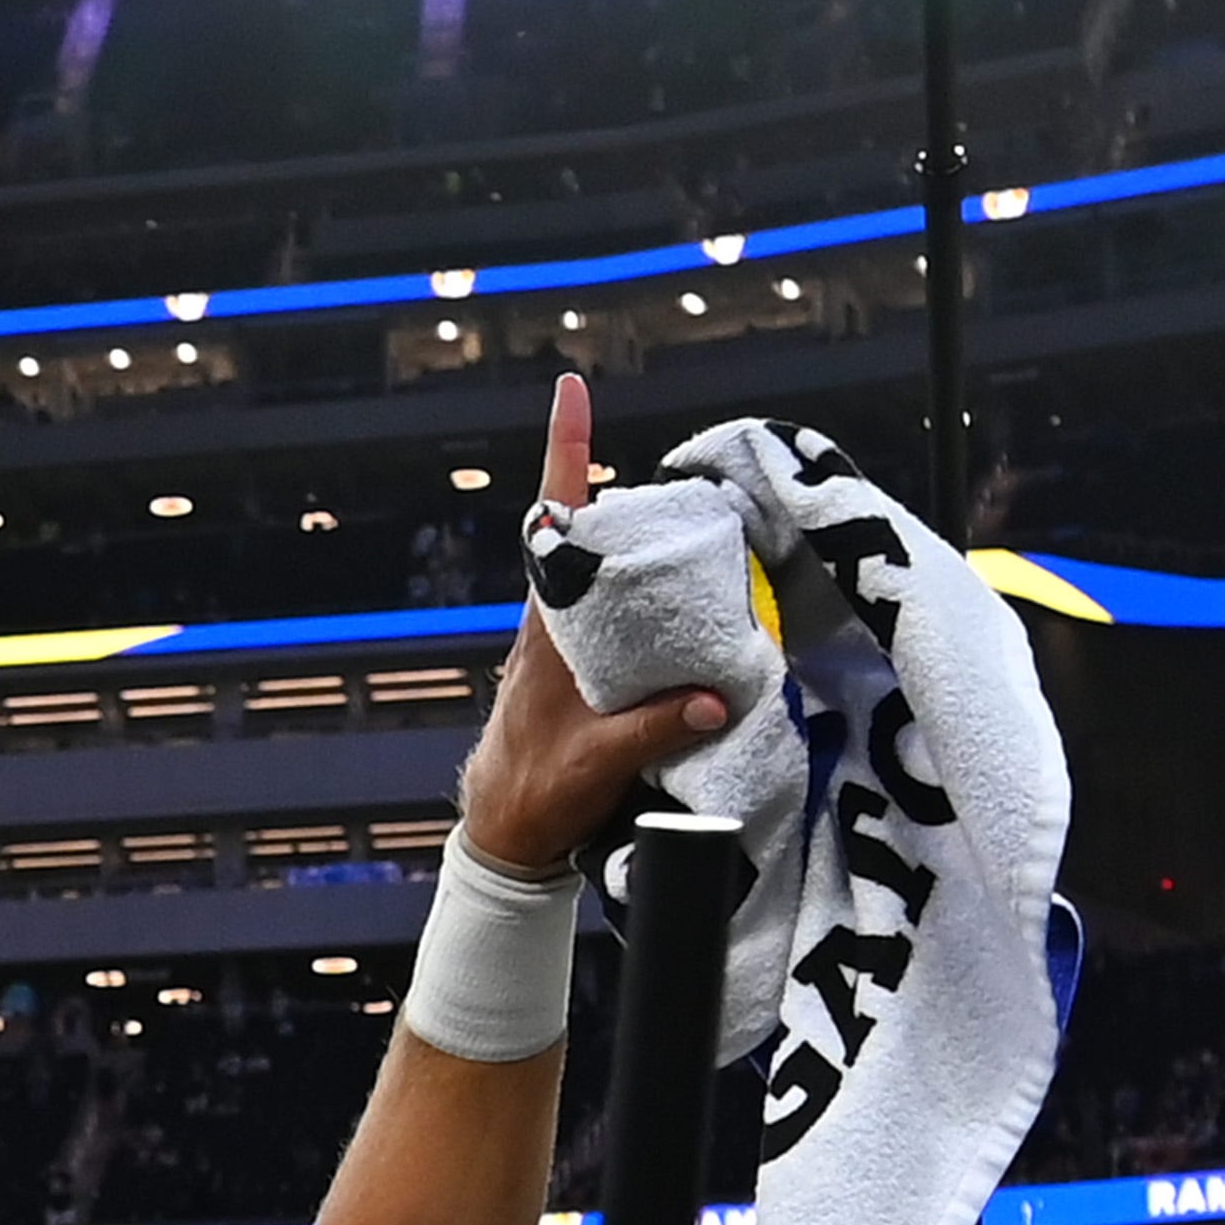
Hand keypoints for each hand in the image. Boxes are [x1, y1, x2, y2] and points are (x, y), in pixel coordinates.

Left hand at [452, 375, 730, 870]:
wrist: (507, 834)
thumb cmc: (536, 793)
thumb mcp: (599, 763)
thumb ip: (656, 728)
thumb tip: (717, 698)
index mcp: (547, 628)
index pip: (551, 520)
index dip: (564, 452)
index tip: (571, 390)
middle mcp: (552, 622)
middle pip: (589, 534)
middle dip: (632, 497)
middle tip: (689, 479)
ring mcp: (563, 642)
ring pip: (603, 573)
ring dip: (642, 550)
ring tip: (700, 535)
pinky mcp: (579, 667)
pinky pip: (614, 614)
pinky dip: (647, 599)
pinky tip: (685, 606)